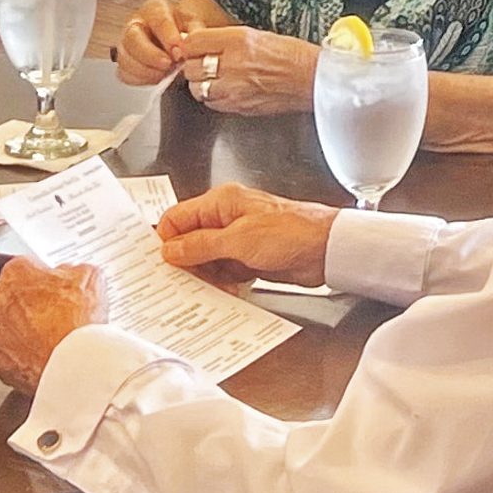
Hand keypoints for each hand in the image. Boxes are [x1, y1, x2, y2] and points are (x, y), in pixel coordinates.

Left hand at [0, 259, 105, 395]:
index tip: (54, 291)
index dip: (44, 281)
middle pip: (11, 296)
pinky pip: (2, 354)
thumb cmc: (77, 322)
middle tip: (53, 317)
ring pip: (4, 326)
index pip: (27, 269)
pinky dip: (16, 356)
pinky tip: (36, 357)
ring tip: (47, 341)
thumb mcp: (91, 278)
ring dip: (20, 331)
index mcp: (17, 272)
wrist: (73, 363)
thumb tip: (73, 275)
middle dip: (30, 305)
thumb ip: (74, 270)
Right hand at [115, 0, 230, 84]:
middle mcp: (137, 24)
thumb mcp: (195, 24)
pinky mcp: (126, 63)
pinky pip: (126, 74)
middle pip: (133, 38)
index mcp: (155, 10)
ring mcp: (128, 44)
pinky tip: (157, 78)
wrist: (180, 39)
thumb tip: (191, 44)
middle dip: (150, 54)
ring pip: (126, 58)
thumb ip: (195, 32)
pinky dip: (141, 79)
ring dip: (146, 70)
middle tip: (168, 64)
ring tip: (166, 73)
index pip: (158, 20)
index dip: (168, 37)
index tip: (178, 50)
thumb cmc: (185, 28)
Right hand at [156, 184, 338, 287]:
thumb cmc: (292, 232)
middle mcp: (226, 219)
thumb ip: (201, 245)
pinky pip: (225, 271)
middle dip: (189, 263)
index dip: (167, 240)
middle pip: (190, 242)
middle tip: (190, 280)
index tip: (165, 262)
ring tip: (215, 286)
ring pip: (206, 260)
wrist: (327, 250)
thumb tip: (170, 249)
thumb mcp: (239, 240)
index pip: (177, 218)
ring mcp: (238, 240)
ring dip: (208, 276)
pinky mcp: (249, 258)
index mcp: (220, 203)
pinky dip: (224, 282)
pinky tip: (229, 290)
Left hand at [173, 25, 318, 115]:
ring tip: (213, 78)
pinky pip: (211, 103)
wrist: (311, 78)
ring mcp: (234, 88)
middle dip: (194, 64)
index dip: (190, 45)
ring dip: (200, 83)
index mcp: (237, 40)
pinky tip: (224, 91)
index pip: (193, 42)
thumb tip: (200, 41)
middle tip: (203, 62)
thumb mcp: (255, 34)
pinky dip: (212, 98)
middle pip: (190, 66)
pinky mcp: (239, 106)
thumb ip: (225, 39)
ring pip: (197, 88)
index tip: (193, 46)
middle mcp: (232, 63)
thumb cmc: (290, 55)